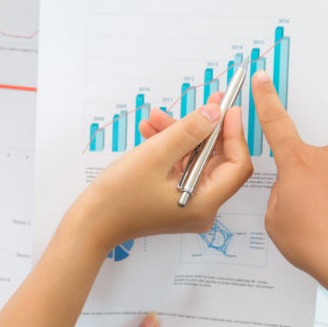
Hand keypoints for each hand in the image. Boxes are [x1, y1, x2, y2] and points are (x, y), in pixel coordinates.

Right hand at [69, 92, 252, 250]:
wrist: (91, 223)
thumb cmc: (118, 198)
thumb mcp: (155, 156)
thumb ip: (188, 131)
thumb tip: (214, 113)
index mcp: (204, 204)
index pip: (236, 165)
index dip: (234, 134)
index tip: (228, 109)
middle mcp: (201, 207)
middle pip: (216, 161)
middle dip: (203, 130)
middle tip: (204, 103)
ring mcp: (187, 204)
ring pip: (195, 161)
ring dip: (180, 136)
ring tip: (156, 118)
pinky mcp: (173, 200)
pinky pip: (180, 169)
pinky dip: (169, 149)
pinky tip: (151, 132)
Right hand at [250, 70, 327, 292]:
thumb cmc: (321, 245)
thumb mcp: (275, 222)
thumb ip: (277, 195)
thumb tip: (290, 188)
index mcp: (297, 164)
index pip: (275, 123)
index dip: (265, 99)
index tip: (261, 78)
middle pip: (307, 162)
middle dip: (305, 183)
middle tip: (308, 215)